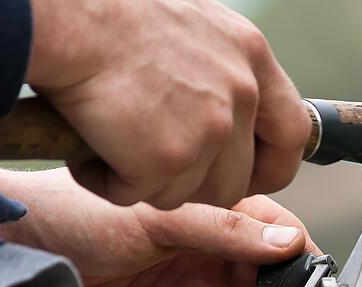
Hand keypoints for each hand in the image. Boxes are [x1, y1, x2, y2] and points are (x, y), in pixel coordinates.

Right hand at [26, 0, 310, 208]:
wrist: (69, 18)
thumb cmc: (113, 15)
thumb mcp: (194, 29)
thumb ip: (222, 73)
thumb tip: (231, 117)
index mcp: (250, 58)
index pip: (292, 133)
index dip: (270, 167)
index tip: (248, 177)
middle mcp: (240, 94)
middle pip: (235, 181)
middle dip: (195, 186)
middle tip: (153, 166)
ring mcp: (209, 129)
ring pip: (187, 193)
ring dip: (148, 181)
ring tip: (112, 142)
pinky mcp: (169, 158)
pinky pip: (139, 195)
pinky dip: (109, 182)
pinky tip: (90, 148)